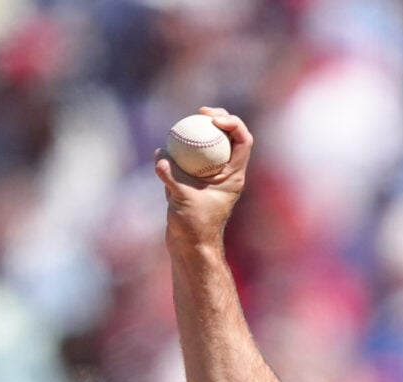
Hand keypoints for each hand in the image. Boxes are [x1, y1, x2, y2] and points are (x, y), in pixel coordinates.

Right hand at [156, 108, 253, 248]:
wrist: (189, 248)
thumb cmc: (194, 228)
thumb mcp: (183, 200)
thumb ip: (172, 177)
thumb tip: (160, 157)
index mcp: (234, 175)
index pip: (243, 140)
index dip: (233, 123)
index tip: (213, 119)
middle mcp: (224, 172)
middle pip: (227, 136)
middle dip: (217, 118)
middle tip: (201, 112)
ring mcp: (208, 176)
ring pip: (208, 145)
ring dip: (198, 131)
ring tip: (183, 123)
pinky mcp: (192, 181)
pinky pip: (187, 158)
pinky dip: (177, 151)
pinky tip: (164, 150)